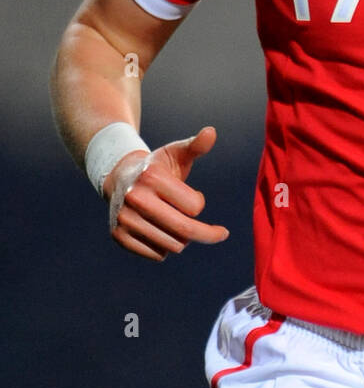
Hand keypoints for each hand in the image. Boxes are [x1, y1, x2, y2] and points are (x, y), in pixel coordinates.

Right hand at [103, 126, 228, 260]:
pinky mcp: (118, 236)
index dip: (198, 202)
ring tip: (176, 223)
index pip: (195, 206)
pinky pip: (157, 255)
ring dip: (183, 239)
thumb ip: (195, 145)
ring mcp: (125, 219)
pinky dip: (165, 247)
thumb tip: (211, 132)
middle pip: (185, 231)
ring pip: (173, 246)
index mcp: (152, 177)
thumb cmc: (157, 167)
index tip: (194, 196)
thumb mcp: (175, 153)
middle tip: (220, 234)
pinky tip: (160, 231)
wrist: (119, 178)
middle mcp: (135, 198)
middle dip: (207, 234)